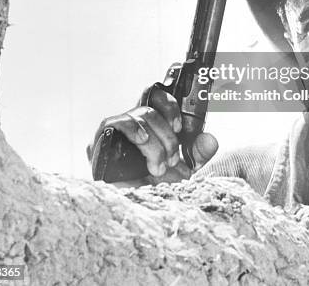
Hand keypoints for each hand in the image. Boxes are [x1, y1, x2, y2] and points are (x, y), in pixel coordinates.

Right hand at [92, 87, 217, 183]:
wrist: (134, 211)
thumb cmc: (155, 187)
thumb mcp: (184, 169)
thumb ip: (198, 153)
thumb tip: (210, 139)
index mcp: (148, 123)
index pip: (155, 96)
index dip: (169, 105)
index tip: (179, 127)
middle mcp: (130, 123)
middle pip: (149, 109)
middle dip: (166, 135)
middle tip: (172, 159)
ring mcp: (113, 131)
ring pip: (136, 117)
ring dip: (153, 143)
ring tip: (157, 166)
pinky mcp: (98, 142)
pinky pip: (112, 124)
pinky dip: (132, 129)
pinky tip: (141, 140)